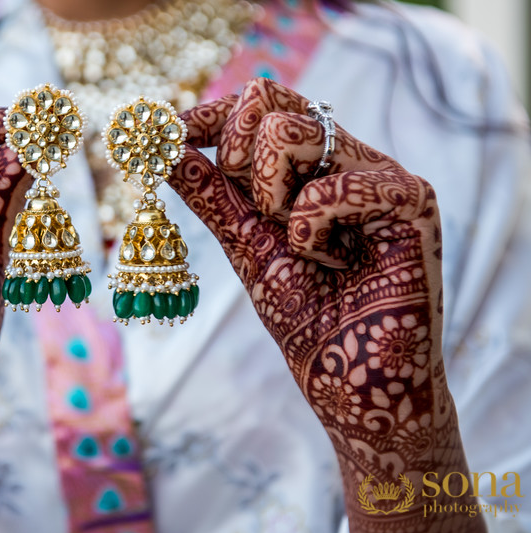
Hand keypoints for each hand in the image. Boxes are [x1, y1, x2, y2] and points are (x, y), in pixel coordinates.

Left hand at [173, 79, 484, 532]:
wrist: (352, 385)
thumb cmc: (308, 321)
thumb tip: (167, 152)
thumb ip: (214, 198)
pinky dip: (312, 230)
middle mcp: (347, 160)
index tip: (168, 131)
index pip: (262, 105)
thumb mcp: (247, 249)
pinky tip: (336, 264)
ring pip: (297, 130)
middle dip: (239, 155)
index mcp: (312, 168)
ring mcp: (382, 176)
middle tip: (257, 211)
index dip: (211, 113)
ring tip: (303, 248)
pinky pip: (333, 185)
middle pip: (272, 100)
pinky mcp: (412, 201)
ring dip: (273, 197)